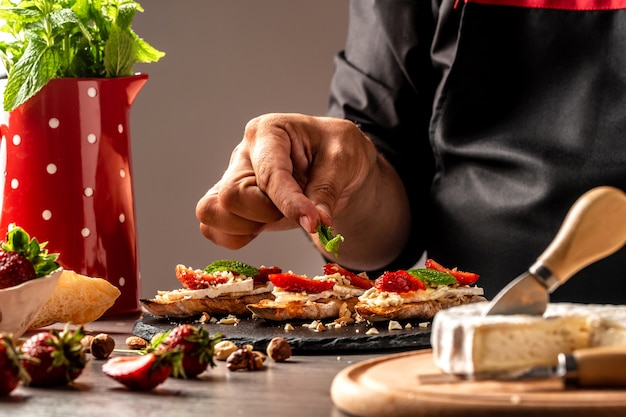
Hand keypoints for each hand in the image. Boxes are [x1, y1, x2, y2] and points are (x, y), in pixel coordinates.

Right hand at [196, 113, 410, 270]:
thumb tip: (316, 222)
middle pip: (230, 196)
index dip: (290, 202)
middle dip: (265, 214)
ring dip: (247, 227)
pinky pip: (213, 228)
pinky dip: (235, 237)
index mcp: (268, 132)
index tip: (313, 222)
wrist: (336, 164)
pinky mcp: (232, 204)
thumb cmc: (338, 150)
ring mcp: (233, 179)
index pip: (269, 174)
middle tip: (294, 209)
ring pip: (212, 212)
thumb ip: (327, 190)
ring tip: (277, 215)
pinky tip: (263, 226)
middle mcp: (244, 155)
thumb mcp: (344, 159)